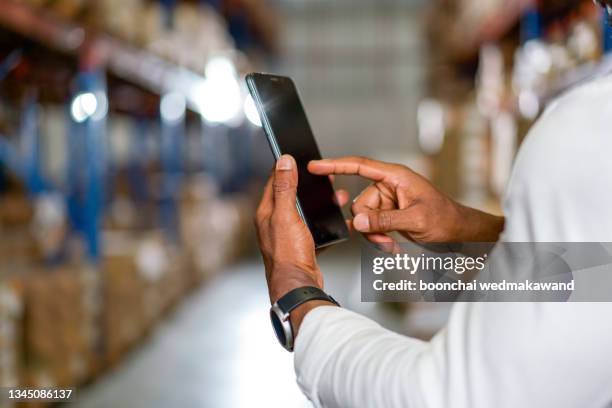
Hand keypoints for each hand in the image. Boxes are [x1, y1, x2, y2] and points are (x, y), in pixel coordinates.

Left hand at [255, 155, 348, 302]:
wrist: (299, 285)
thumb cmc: (288, 255)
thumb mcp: (286, 215)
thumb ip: (285, 188)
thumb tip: (284, 162)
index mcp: (266, 212)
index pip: (273, 182)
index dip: (284, 168)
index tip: (294, 156)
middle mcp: (274, 223)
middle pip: (290, 196)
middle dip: (306, 185)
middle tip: (320, 176)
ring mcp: (287, 235)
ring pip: (304, 213)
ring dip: (318, 204)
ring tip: (334, 196)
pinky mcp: (300, 246)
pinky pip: (313, 229)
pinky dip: (324, 223)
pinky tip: (334, 221)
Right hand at [308, 156, 503, 243]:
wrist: (458, 231)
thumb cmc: (445, 217)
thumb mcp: (416, 219)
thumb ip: (385, 220)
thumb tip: (359, 222)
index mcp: (395, 176)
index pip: (359, 166)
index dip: (335, 165)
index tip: (315, 166)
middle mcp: (388, 186)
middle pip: (359, 203)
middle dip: (368, 224)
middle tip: (384, 239)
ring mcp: (387, 202)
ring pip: (363, 219)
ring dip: (374, 235)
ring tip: (391, 244)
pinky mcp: (388, 215)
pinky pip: (371, 226)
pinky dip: (378, 238)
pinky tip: (392, 246)